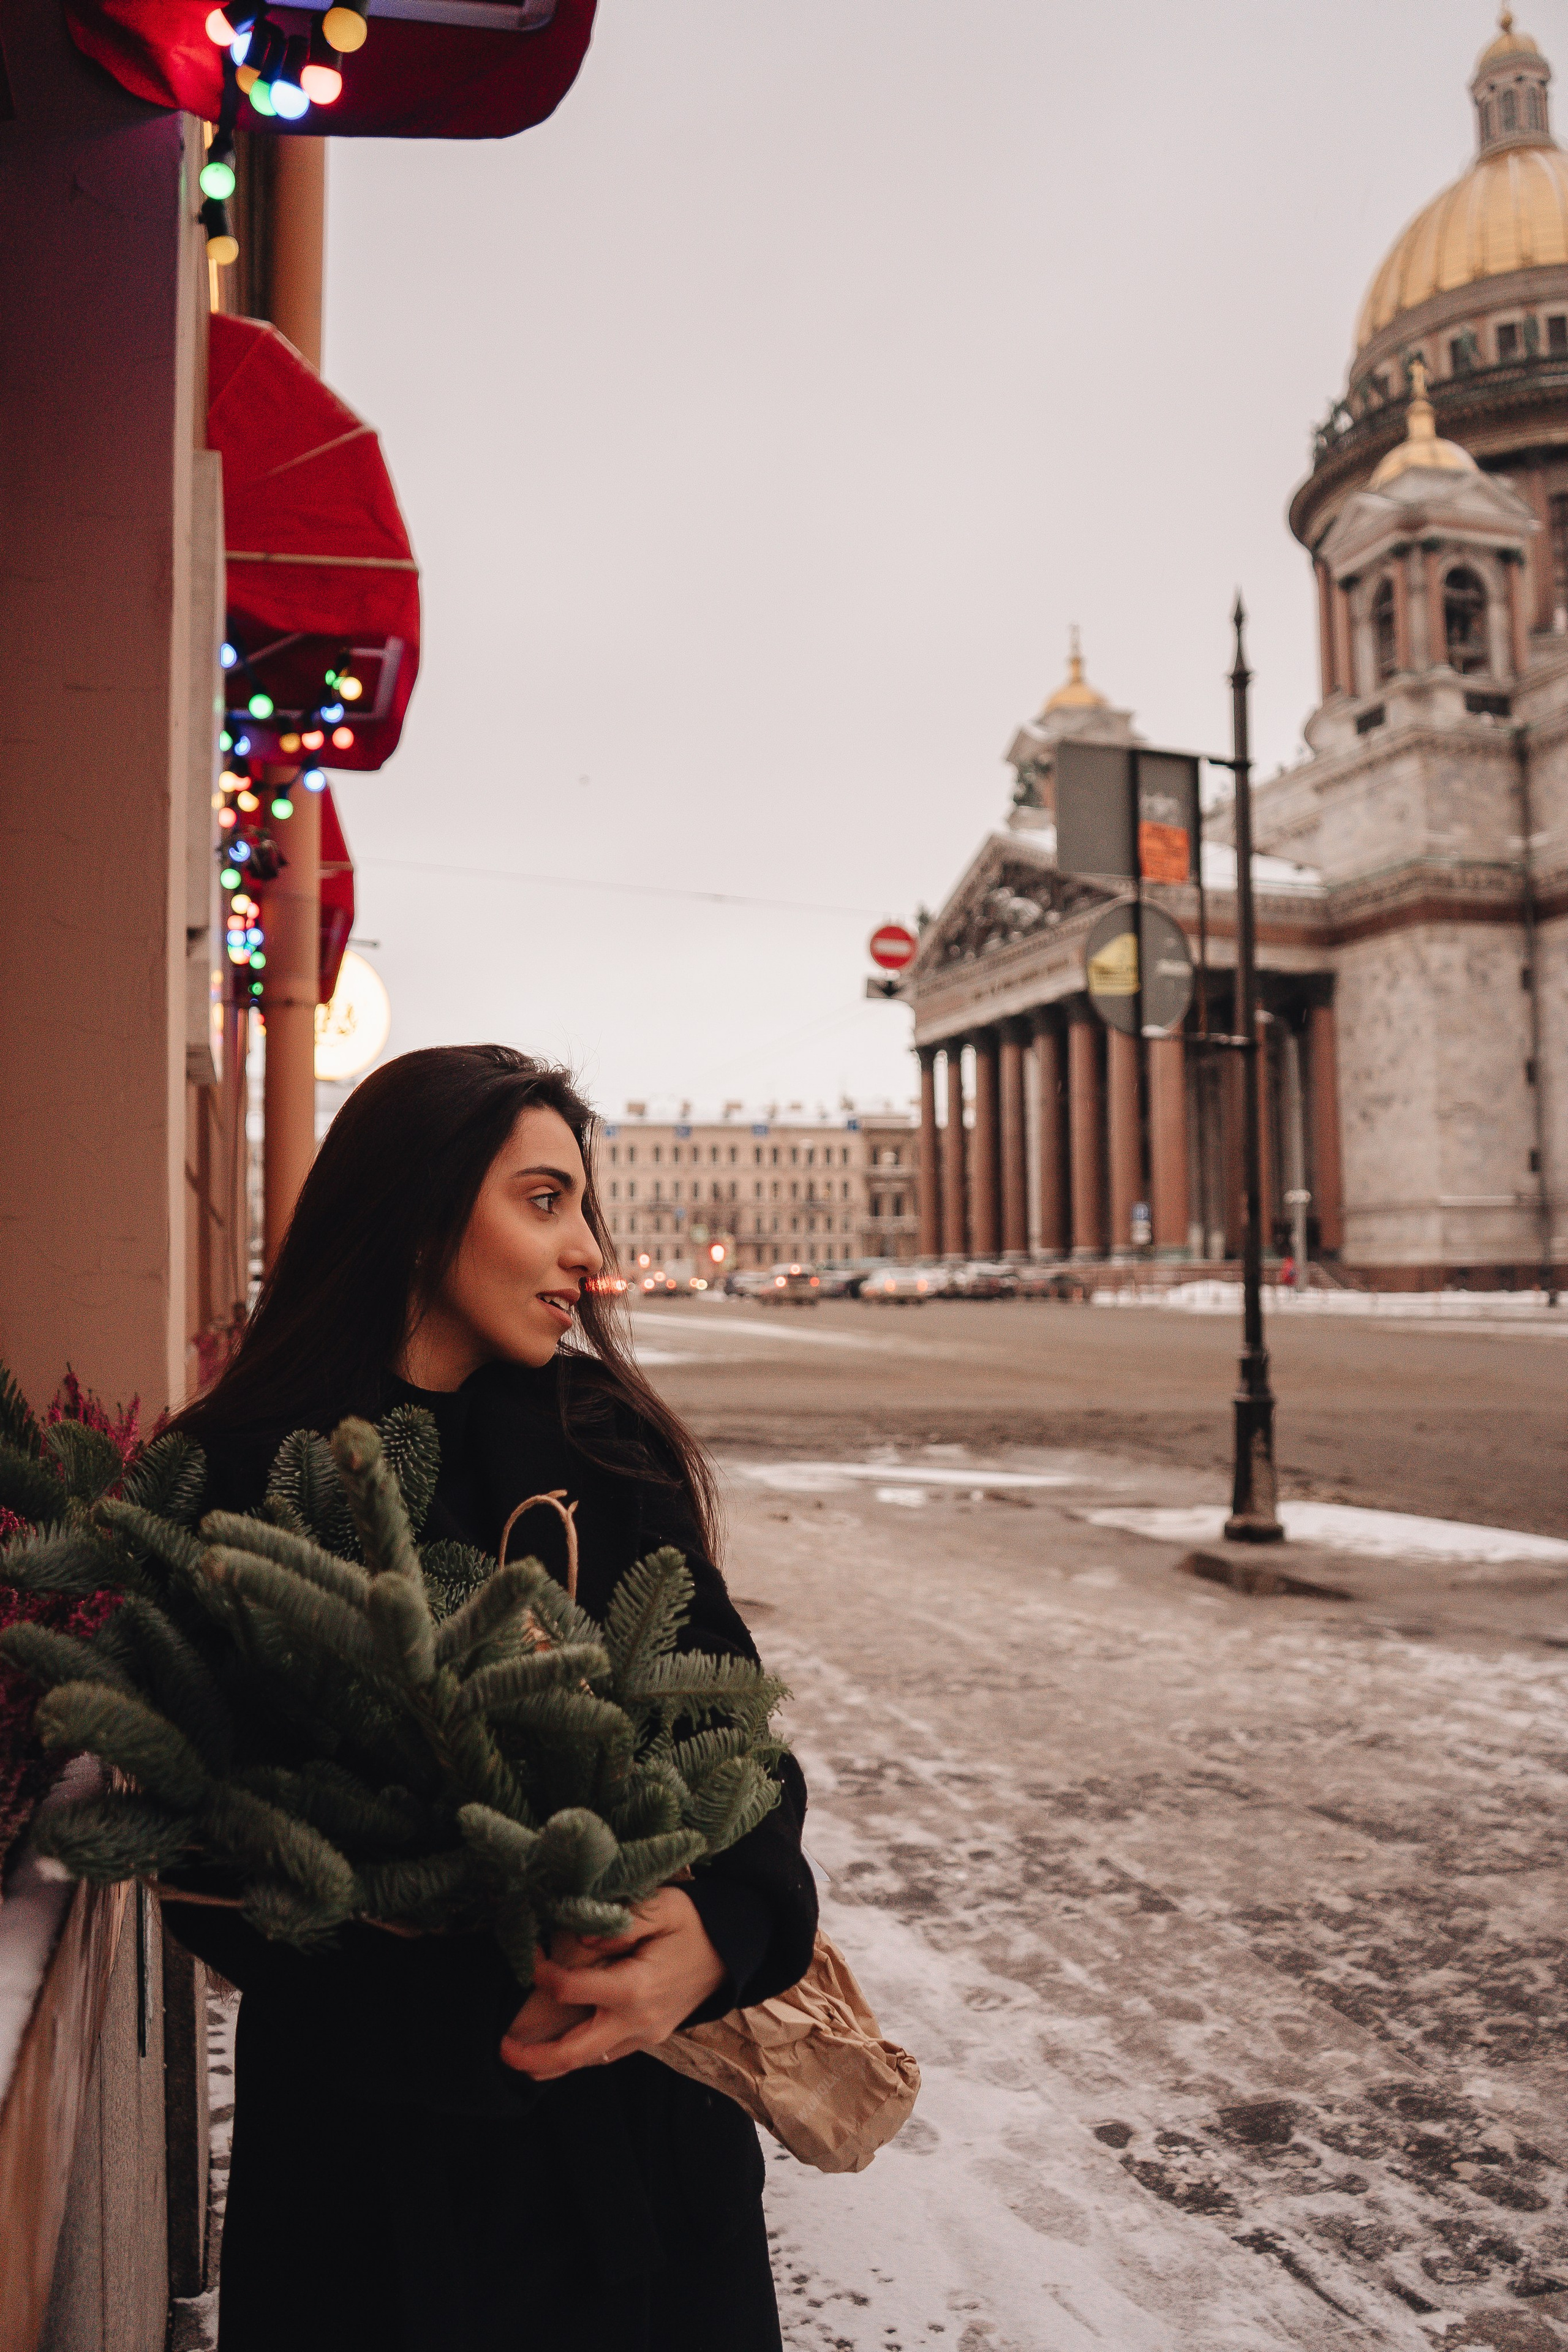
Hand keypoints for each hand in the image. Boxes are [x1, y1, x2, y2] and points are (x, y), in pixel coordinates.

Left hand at [499, 1887, 725, 2078]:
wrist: (735, 1951)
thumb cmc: (696, 1922)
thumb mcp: (664, 1906)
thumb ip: (622, 1920)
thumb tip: (580, 1933)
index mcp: (636, 1988)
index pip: (572, 1990)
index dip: (543, 1973)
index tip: (528, 1953)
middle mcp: (637, 2022)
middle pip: (576, 2052)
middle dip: (535, 2056)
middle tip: (501, 2049)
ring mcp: (645, 2036)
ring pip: (590, 2060)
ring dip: (553, 2063)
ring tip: (518, 2058)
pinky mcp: (649, 2039)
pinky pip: (607, 2055)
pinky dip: (579, 2055)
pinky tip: (558, 2049)